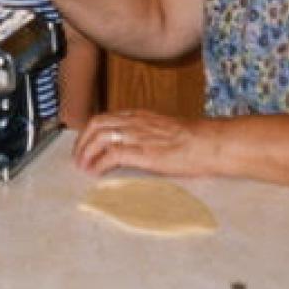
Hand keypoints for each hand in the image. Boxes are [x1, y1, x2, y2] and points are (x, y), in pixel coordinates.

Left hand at [72, 110, 213, 177]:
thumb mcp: (163, 130)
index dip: (89, 132)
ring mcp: (138, 135)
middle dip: (82, 141)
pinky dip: (99, 163)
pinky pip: (112, 153)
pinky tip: (97, 172)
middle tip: (79, 159)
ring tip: (84, 167)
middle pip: (96, 124)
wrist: (209, 143)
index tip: (84, 145)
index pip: (105, 117)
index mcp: (139, 115)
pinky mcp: (143, 151)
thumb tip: (133, 148)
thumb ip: (145, 134)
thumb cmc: (193, 140)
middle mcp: (135, 121)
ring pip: (100, 136)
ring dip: (87, 152)